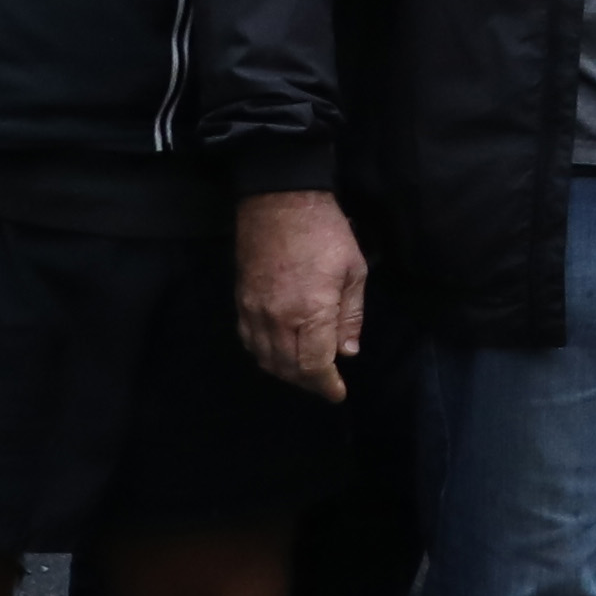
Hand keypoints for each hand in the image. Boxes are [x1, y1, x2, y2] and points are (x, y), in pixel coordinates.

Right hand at [233, 189, 366, 400]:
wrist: (279, 201)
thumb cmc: (326, 233)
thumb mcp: (355, 272)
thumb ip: (350, 316)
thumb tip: (347, 351)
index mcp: (310, 312)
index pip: (313, 365)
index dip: (325, 385)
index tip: (337, 394)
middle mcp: (277, 317)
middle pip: (287, 367)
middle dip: (308, 382)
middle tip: (325, 385)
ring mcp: (253, 309)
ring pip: (264, 357)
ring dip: (285, 372)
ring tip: (306, 373)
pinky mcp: (241, 299)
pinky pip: (249, 339)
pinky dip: (264, 354)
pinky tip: (278, 352)